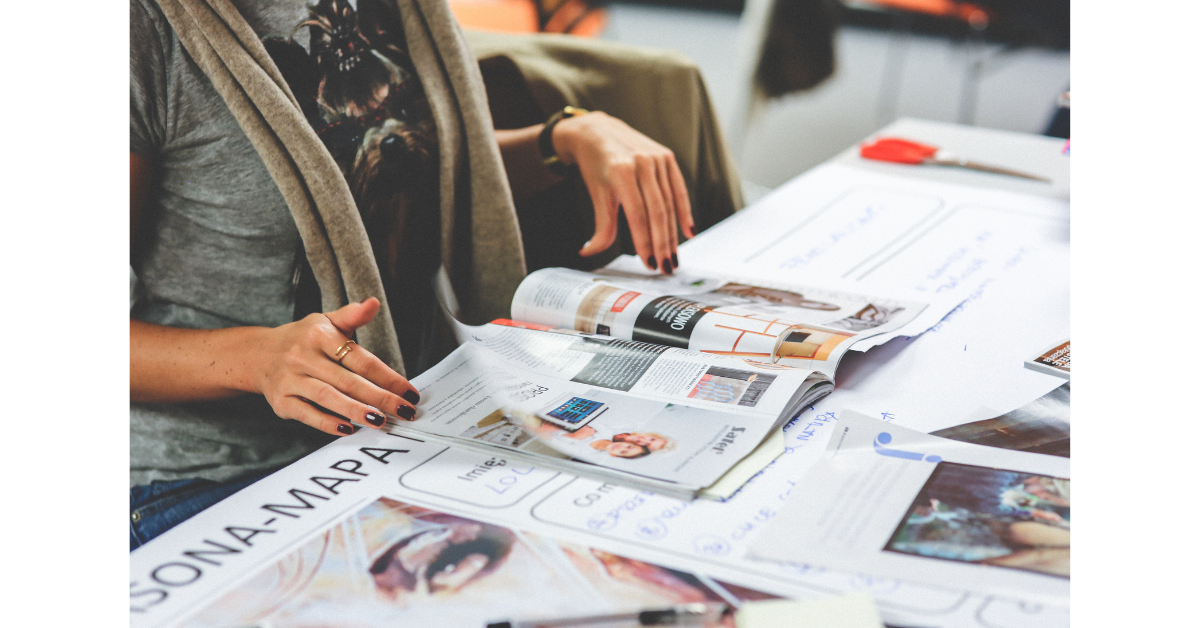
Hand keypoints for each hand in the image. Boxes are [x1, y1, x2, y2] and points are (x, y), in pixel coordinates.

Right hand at [253, 298, 419, 435]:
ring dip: (356, 411)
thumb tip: (373, 303)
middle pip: (348, 381)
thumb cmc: (302, 339)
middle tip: (403, 411)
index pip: (360, 359)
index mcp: (319, 335)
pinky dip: (327, 423)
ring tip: (380, 421)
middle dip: (380, 398)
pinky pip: (307, 414)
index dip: (387, 376)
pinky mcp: (281, 401)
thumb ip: (352, 316)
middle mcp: (303, 357)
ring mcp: (291, 380)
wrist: (258, 354)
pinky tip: (348, 429)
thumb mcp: (325, 321)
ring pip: (328, 398)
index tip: (409, 392)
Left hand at [554, 111, 693, 273]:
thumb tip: (589, 252)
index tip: (649, 263)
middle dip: (662, 243)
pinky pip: (679, 189)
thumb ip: (600, 225)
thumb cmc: (595, 165)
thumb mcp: (596, 193)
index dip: (644, 241)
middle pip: (657, 211)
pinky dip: (684, 211)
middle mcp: (642, 163)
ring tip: (673, 257)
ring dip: (673, 234)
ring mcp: (657, 158)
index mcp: (621, 171)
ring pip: (669, 203)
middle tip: (666, 267)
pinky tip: (688, 232)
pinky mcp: (667, 157)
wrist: (598, 131)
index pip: (637, 215)